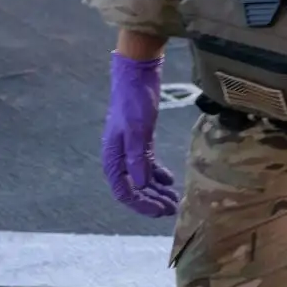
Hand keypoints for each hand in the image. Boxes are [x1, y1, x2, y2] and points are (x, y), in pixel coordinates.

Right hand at [101, 52, 178, 217]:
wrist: (137, 75)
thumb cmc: (135, 101)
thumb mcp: (138, 129)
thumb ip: (137, 157)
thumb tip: (140, 184)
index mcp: (112, 158)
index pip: (124, 191)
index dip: (141, 204)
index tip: (160, 211)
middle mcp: (119, 157)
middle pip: (134, 188)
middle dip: (152, 200)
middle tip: (173, 209)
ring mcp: (130, 149)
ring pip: (142, 178)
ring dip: (157, 190)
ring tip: (174, 199)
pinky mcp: (141, 140)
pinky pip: (147, 164)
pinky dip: (158, 174)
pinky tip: (169, 181)